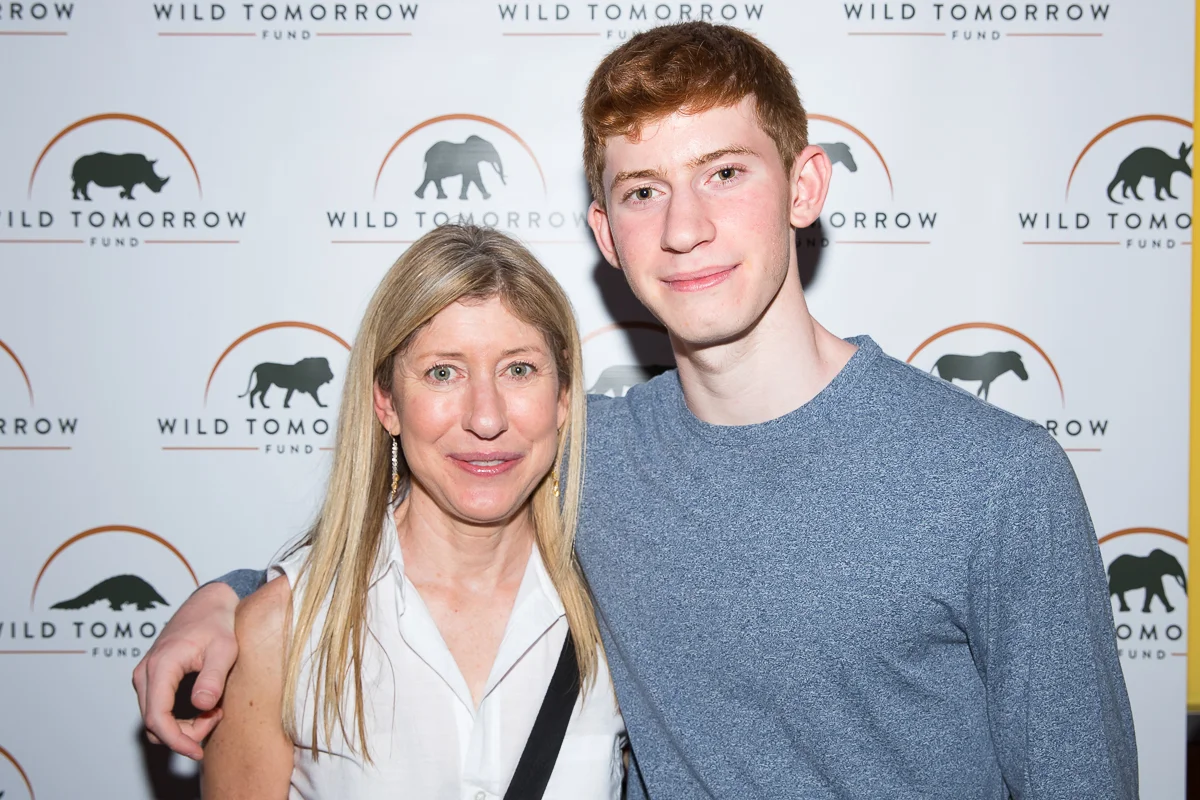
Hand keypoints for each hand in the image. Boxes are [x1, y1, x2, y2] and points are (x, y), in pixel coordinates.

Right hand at [132, 581, 239, 758]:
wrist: (208, 604)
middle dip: (185, 733)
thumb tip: (201, 705)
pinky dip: (179, 716)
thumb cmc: (218, 624)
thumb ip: (213, 676)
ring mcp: (145, 676)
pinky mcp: (151, 679)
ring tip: (214, 709)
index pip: (157, 718)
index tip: (198, 751)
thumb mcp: (225, 649)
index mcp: (160, 666)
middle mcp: (145, 673)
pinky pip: (158, 709)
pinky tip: (205, 705)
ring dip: (183, 726)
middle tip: (217, 717)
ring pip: (155, 719)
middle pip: (154, 724)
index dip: (176, 740)